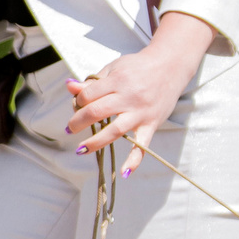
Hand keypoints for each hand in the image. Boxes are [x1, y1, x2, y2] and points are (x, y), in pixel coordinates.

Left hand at [66, 11, 215, 175]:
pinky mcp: (152, 124)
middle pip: (96, 112)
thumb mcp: (114, 68)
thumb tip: (69, 86)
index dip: (78, 101)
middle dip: (78, 122)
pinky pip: (143, 145)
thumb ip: (92, 81)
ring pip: (115, 131)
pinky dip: (134, 160)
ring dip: (95, 142)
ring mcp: (141, 113)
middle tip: (70, 129)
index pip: (88, 95)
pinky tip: (124, 173)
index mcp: (117, 81)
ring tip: (80, 150)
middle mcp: (128, 97)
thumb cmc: (138, 67)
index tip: (78, 105)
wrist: (170, 66)